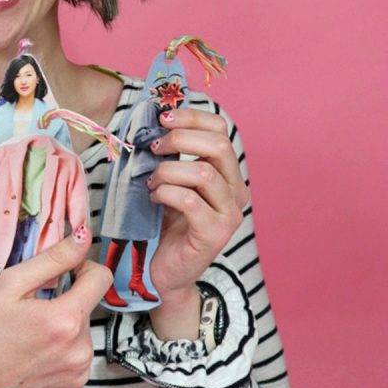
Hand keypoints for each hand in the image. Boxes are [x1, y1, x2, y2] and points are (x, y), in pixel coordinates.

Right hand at [0, 230, 110, 387]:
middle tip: (31, 311)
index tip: (62, 274)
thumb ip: (53, 259)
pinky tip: (35, 354)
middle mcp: (80, 350)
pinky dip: (62, 351)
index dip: (82, 268)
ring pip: (83, 332)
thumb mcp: (10, 283)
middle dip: (65, 302)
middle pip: (87, 306)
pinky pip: (78, 357)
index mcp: (66, 320)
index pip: (101, 278)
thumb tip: (83, 237)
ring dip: (64, 327)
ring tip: (30, 334)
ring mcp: (78, 373)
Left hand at [147, 108, 247, 336]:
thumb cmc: (166, 222)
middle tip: (153, 149)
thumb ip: (172, 155)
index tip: (162, 117)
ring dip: (167, 171)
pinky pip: (190, 200)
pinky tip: (154, 199)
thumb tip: (156, 119)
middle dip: (179, 139)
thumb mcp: (171, 181)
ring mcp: (229, 214)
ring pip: (203, 172)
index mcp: (228, 173)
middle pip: (218, 145)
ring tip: (151, 183)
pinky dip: (166, 193)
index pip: (221, 129)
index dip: (192, 117)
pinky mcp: (214, 234)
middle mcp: (236, 192)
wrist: (164, 270)